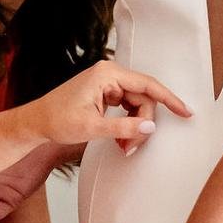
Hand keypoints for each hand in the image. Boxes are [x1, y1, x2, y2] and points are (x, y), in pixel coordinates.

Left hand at [39, 63, 184, 162]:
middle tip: (131, 148)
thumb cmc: (59, 120)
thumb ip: (123, 128)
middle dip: (142, 124)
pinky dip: (126, 125)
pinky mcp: (103, 94)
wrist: (37, 122)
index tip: (185, 112)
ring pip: (135, 104)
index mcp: (108, 74)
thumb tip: (150, 128)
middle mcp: (109, 74)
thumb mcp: (93, 128)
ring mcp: (107, 84)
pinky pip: (126, 107)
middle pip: (143, 97)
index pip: (147, 85)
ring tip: (124, 147)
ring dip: (134, 127)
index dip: (169, 99)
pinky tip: (120, 140)